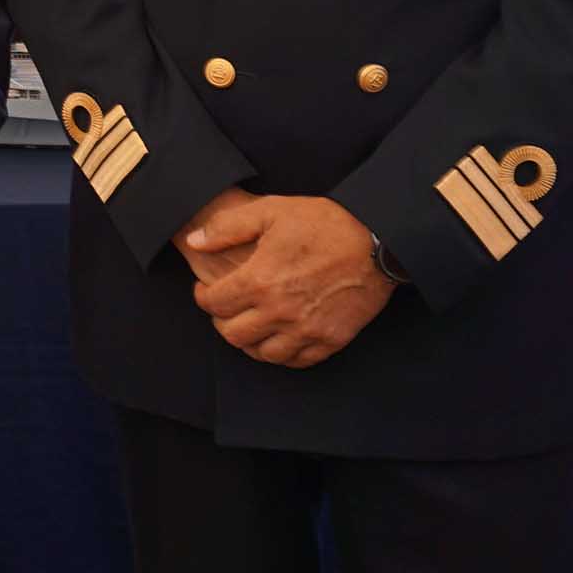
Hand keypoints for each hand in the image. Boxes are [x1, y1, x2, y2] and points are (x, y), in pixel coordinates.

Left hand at [185, 194, 393, 366]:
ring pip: (263, 354)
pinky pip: (297, 361)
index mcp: (260, 280)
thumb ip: (226, 228)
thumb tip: (195, 242)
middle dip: (221, 322)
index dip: (203, 297)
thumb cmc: (323, 223)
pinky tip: (278, 337)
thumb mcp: (270, 211)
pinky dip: (282, 354)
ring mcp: (307, 329)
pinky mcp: (331, 340)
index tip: (205, 291)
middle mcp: (280, 311)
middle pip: (233, 335)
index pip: (214, 304)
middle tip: (225, 309)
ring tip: (249, 324)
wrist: (377, 241)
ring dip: (250, 341)